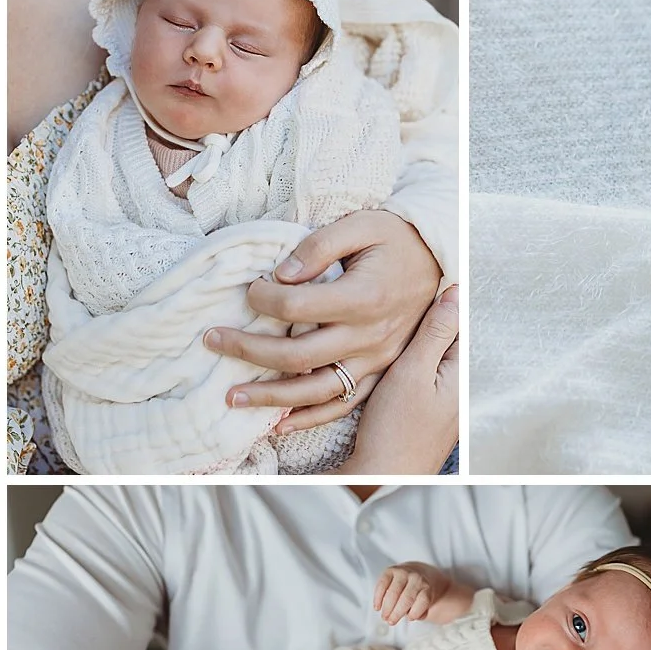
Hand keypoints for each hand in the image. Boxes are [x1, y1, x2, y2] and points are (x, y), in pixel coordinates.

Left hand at [205, 210, 441, 433]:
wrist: (438, 258)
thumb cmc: (396, 239)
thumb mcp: (362, 225)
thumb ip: (319, 245)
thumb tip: (281, 273)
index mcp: (364, 298)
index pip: (297, 307)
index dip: (263, 298)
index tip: (249, 288)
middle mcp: (371, 335)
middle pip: (298, 356)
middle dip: (248, 351)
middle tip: (212, 340)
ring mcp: (376, 358)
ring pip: (317, 389)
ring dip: (272, 397)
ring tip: (232, 397)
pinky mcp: (380, 370)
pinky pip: (344, 402)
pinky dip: (310, 418)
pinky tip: (278, 424)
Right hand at [336, 283, 457, 473]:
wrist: (385, 473)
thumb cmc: (397, 429)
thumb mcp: (414, 373)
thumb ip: (436, 334)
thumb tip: (456, 293)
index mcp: (464, 370)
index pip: (465, 318)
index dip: (448, 291)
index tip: (431, 267)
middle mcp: (460, 380)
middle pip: (449, 330)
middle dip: (434, 306)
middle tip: (417, 275)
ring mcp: (445, 391)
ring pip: (433, 345)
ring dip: (420, 326)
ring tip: (404, 297)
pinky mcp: (427, 400)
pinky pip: (423, 363)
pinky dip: (412, 348)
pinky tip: (396, 334)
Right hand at [372, 562, 447, 623]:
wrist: (420, 572)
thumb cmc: (421, 592)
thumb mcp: (427, 602)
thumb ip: (422, 611)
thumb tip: (410, 616)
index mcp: (427, 587)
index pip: (423, 600)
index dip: (416, 612)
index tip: (409, 618)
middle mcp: (416, 578)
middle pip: (407, 598)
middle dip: (397, 613)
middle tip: (391, 622)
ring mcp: (403, 572)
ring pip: (393, 592)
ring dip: (387, 607)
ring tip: (384, 617)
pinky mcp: (390, 570)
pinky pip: (382, 584)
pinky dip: (378, 597)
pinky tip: (377, 607)